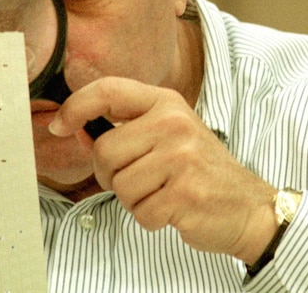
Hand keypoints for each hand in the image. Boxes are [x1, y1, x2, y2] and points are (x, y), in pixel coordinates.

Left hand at [49, 76, 278, 263]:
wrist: (247, 206)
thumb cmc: (200, 170)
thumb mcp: (167, 135)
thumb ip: (124, 128)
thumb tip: (74, 126)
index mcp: (166, 103)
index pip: (108, 90)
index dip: (76, 106)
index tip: (59, 124)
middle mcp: (173, 123)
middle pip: (105, 150)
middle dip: (112, 175)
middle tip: (141, 179)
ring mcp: (181, 157)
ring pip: (119, 185)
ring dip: (134, 199)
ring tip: (162, 192)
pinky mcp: (184, 193)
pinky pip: (139, 212)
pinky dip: (150, 218)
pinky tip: (172, 208)